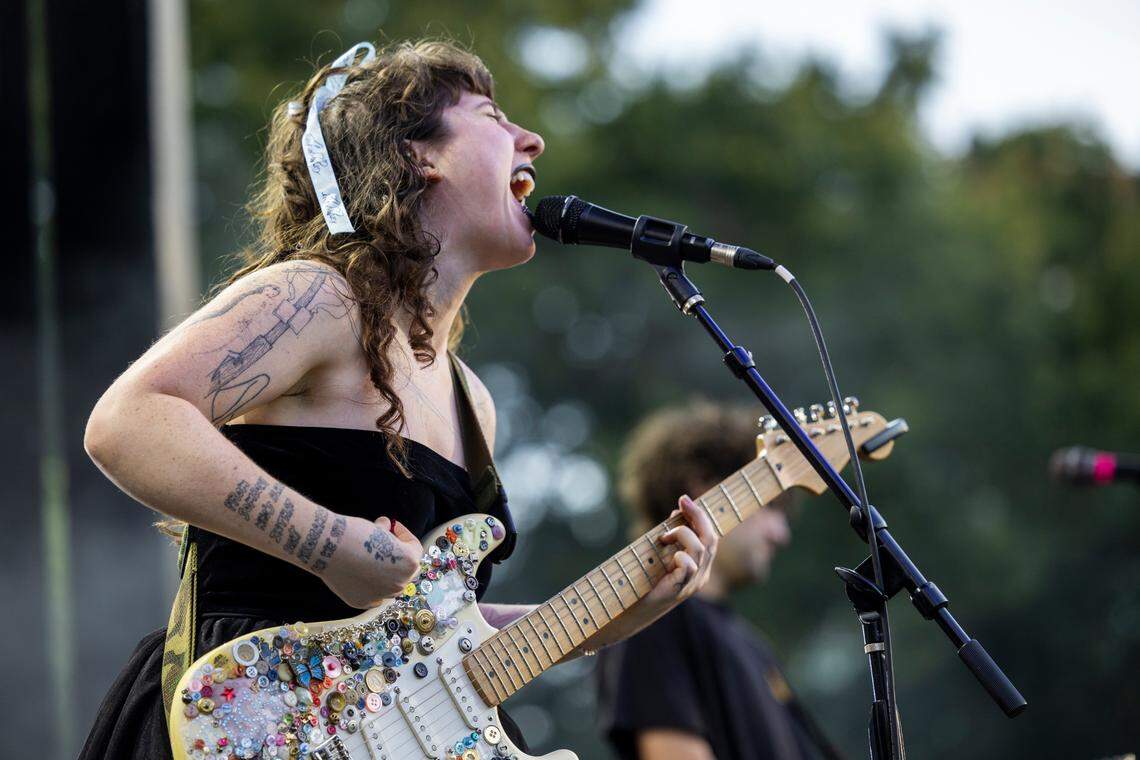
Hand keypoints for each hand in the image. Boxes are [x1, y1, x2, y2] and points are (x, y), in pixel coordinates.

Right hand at [322, 515, 423, 608]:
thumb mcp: (379, 527)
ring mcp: (381, 595)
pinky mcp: (362, 602)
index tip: (392, 527)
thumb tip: (385, 529)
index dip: (403, 535)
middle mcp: (399, 583)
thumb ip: (388, 534)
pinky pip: (373, 596)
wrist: (327, 547)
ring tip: (372, 560)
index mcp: (409, 562)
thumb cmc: (355, 533)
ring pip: (390, 586)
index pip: (415, 548)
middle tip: (387, 545)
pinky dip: (370, 586)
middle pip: (407, 571)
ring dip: (386, 574)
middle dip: (399, 557)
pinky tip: (361, 574)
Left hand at [643, 495, 717, 609]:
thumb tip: (677, 511)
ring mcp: (691, 585)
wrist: (630, 613)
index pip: (711, 538)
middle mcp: (700, 576)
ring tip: (664, 537)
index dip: (701, 517)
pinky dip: (681, 556)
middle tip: (682, 501)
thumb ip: (672, 537)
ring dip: (682, 534)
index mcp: (699, 568)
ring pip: (701, 550)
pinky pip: (688, 567)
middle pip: (711, 540)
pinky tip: (671, 555)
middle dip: (698, 516)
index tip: (684, 500)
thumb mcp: (661, 554)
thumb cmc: (643, 582)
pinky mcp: (677, 591)